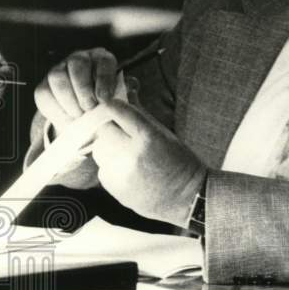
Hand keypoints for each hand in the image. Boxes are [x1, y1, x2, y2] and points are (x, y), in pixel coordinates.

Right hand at [33, 48, 121, 188]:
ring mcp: (60, 69)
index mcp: (103, 59)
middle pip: (77, 64)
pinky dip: (56, 109)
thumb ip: (124, 95)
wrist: (88, 118)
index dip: (104, 79)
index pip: (104, 62)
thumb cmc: (109, 106)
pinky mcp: (45, 85)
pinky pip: (44, 93)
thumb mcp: (120, 100)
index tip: (105, 99)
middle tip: (90, 108)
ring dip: (68, 99)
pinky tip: (68, 120)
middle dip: (83, 88)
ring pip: (57, 77)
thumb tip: (130, 91)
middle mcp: (81, 59)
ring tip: (79, 116)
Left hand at [90, 99, 206, 226]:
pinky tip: (129, 170)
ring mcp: (122, 174)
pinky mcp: (115, 188)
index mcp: (149, 137)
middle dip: (111, 128)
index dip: (114, 106)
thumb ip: (142, 115)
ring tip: (127, 153)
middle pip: (103, 130)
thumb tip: (126, 91)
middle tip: (122, 132)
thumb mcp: (166, 135)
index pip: (119, 111)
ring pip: (99, 150)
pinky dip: (112, 166)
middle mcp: (132, 155)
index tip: (113, 105)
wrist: (188, 198)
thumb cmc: (180, 162)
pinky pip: (103, 169)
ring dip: (109, 147)